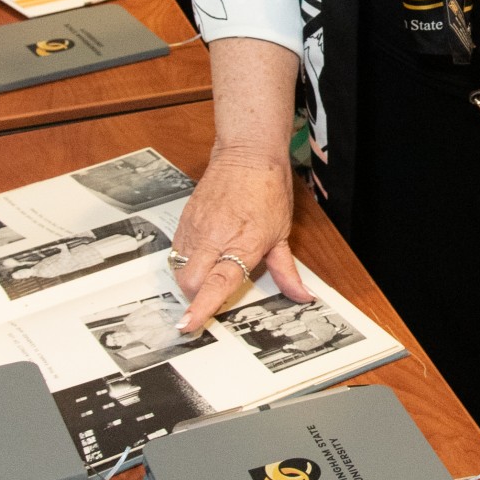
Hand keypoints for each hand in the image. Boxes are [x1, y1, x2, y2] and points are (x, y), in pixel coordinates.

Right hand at [171, 145, 314, 331]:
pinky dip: (186, 262)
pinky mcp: (185, 219)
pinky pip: (177, 251)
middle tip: (210, 298)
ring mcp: (196, 228)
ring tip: (208, 274)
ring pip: (180, 268)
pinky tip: (201, 256)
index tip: (189, 324)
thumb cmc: (268, 190)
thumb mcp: (282, 234)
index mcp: (242, 243)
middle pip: (190, 282)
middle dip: (196, 298)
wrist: (248, 154)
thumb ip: (286, 271)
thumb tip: (302, 296)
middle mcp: (214, 237)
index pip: (218, 283)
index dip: (202, 307)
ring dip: (190, 280)